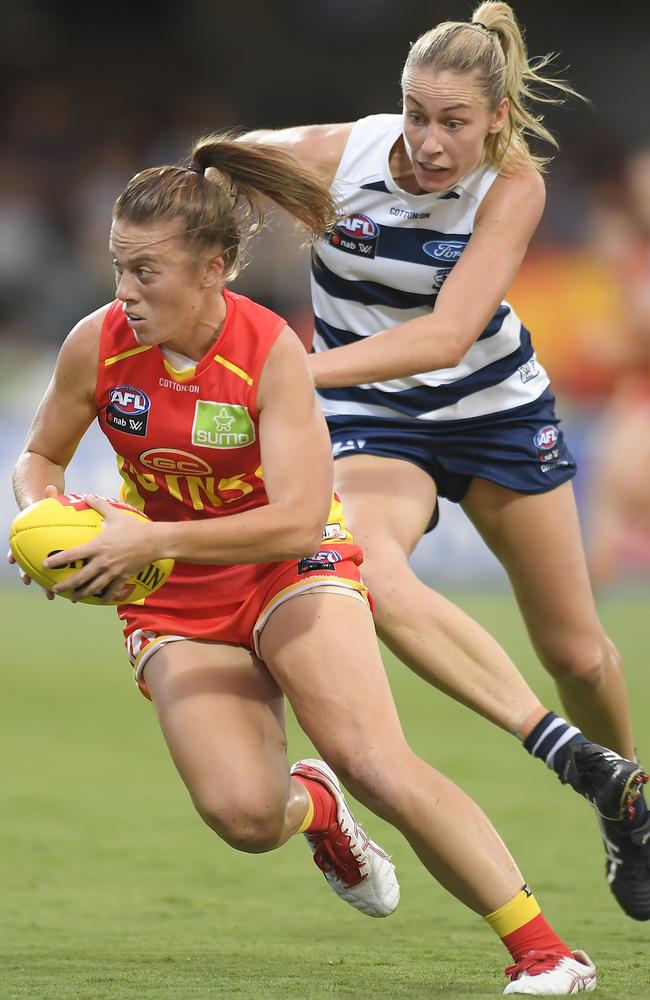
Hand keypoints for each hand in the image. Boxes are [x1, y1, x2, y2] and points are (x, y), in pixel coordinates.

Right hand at [8, 484, 59, 598]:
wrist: (49, 517)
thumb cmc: (49, 511)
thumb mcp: (50, 504)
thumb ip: (50, 498)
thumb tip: (51, 487)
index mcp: (30, 539)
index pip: (17, 547)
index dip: (14, 554)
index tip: (11, 561)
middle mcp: (34, 550)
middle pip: (29, 565)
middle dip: (31, 577)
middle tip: (31, 583)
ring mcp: (43, 558)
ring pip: (42, 574)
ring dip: (45, 585)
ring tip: (52, 596)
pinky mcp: (56, 562)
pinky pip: (59, 573)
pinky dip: (64, 580)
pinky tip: (72, 589)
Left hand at [44, 495, 159, 602]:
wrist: (154, 541)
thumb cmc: (133, 527)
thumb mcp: (115, 514)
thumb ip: (99, 506)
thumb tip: (87, 496)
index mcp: (97, 547)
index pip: (72, 555)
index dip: (57, 560)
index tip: (46, 564)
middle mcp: (102, 562)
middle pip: (80, 577)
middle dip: (66, 585)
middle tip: (55, 589)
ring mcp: (112, 572)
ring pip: (93, 587)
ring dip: (82, 593)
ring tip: (74, 598)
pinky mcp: (123, 577)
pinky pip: (112, 591)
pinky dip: (105, 596)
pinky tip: (99, 600)